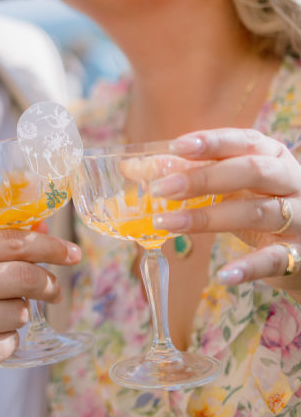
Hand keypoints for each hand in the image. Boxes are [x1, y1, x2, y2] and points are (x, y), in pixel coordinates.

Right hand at [0, 229, 80, 404]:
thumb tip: (41, 233)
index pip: (12, 242)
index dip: (49, 246)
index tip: (71, 253)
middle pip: (25, 275)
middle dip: (48, 283)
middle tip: (55, 290)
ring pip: (21, 312)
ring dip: (17, 316)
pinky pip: (11, 342)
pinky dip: (4, 342)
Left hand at [148, 128, 300, 293]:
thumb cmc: (261, 209)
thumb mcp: (232, 188)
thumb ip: (187, 175)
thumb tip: (131, 168)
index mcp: (274, 157)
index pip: (245, 141)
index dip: (213, 142)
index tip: (177, 147)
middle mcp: (292, 182)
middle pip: (251, 171)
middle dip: (204, 178)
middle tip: (161, 188)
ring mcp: (300, 218)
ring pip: (256, 212)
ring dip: (207, 218)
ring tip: (166, 223)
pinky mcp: (300, 255)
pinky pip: (272, 260)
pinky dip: (247, 268)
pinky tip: (222, 276)